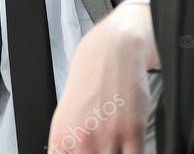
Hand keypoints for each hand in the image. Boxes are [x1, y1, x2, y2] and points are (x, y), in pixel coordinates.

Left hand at [48, 2, 157, 153]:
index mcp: (61, 136)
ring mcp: (107, 136)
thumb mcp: (68, 113)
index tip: (87, 153)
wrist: (112, 49)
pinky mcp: (132, 130)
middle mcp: (81, 138)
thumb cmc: (91, 78)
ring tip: (118, 144)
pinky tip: (131, 146)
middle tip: (105, 147)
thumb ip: (69, 144)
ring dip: (116, 153)